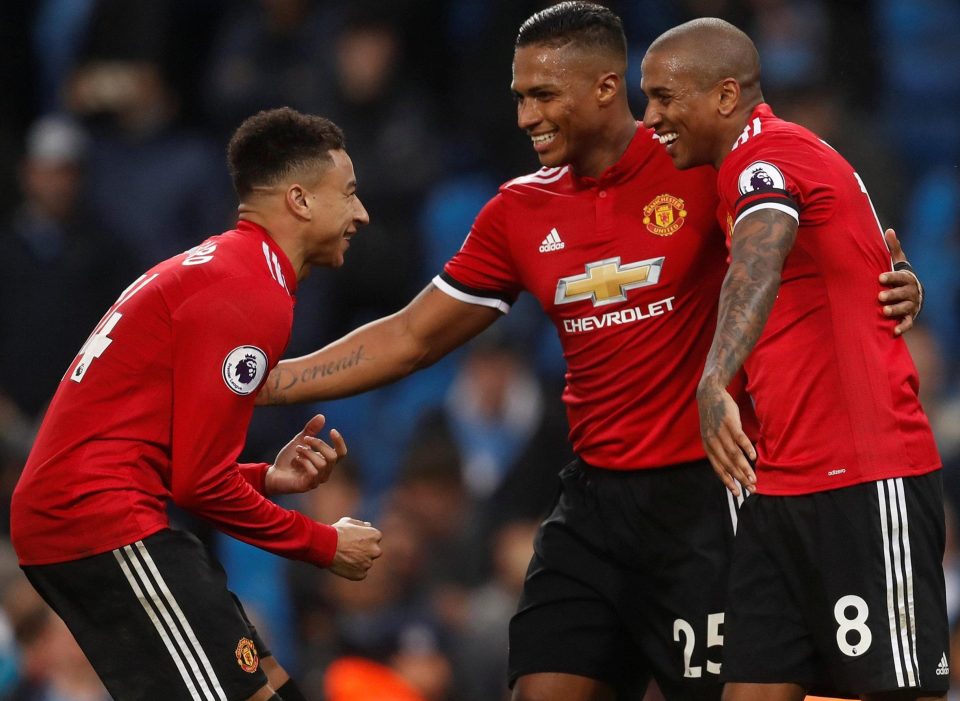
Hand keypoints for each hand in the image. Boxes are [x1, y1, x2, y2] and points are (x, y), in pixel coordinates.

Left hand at [265, 414, 345, 495]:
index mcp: (326, 461)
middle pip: (333, 456)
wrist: (274, 473)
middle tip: (305, 438)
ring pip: (322, 464)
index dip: (339, 442)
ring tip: (297, 449)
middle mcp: (325, 471)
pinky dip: (304, 462)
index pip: (341, 453)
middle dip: (319, 444)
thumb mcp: (299, 441)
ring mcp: (318, 480)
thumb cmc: (289, 459)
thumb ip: (311, 430)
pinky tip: (296, 459)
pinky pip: (313, 472)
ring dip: (308, 453)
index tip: (332, 430)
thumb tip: (322, 416)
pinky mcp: (309, 485)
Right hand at [329, 517, 381, 579]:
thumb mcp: (349, 522)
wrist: (326, 546)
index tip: (355, 540)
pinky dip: (353, 571)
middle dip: (365, 551)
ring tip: (344, 557)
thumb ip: (361, 524)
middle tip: (350, 550)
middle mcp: (375, 550)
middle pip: (373, 551)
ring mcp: (368, 563)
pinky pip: (360, 573)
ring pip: (365, 563)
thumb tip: (368, 526)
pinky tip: (343, 565)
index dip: (364, 539)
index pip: (375, 538)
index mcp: (375, 536)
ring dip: (358, 561)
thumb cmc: (337, 532)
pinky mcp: (361, 574)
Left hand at [697, 380, 756, 496]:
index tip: (737, 493)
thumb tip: (729, 466)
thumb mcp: (711, 436)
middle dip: (740, 478)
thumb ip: (718, 450)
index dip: (728, 481)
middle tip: (751, 489)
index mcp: (708, 447)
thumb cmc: (713, 418)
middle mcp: (713, 442)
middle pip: (728, 464)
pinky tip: (753, 457)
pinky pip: (740, 438)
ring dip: (745, 468)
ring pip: (734, 454)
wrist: (710, 395)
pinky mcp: (730, 423)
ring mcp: (721, 432)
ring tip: (754, 478)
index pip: (719, 469)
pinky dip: (747, 448)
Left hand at [878, 228, 921, 335]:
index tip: (879, 278)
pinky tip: (894, 331)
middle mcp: (910, 292)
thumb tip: (888, 230)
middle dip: (892, 295)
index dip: (890, 277)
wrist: (913, 293)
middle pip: (903, 294)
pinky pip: (908, 323)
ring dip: (895, 310)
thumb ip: (893, 248)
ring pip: (905, 308)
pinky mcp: (909, 316)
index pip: (899, 277)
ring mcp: (911, 305)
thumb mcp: (899, 262)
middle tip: (880, 297)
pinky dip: (902, 327)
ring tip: (884, 312)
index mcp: (906, 279)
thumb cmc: (900, 276)